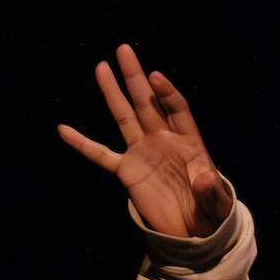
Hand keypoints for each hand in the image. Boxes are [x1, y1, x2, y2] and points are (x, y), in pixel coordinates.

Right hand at [58, 44, 233, 238]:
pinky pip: (101, 155)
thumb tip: (204, 178)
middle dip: (135, 78)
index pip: (176, 108)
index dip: (166, 92)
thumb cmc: (210, 210)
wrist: (193, 228)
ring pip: (124, 117)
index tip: (154, 77)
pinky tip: (64, 129)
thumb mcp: (216, 202)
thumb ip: (211, 190)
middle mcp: (163, 140)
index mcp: (189, 141)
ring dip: (113, 93)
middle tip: (124, 50)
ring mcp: (143, 152)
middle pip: (147, 103)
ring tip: (101, 67)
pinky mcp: (127, 171)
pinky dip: (82, 144)